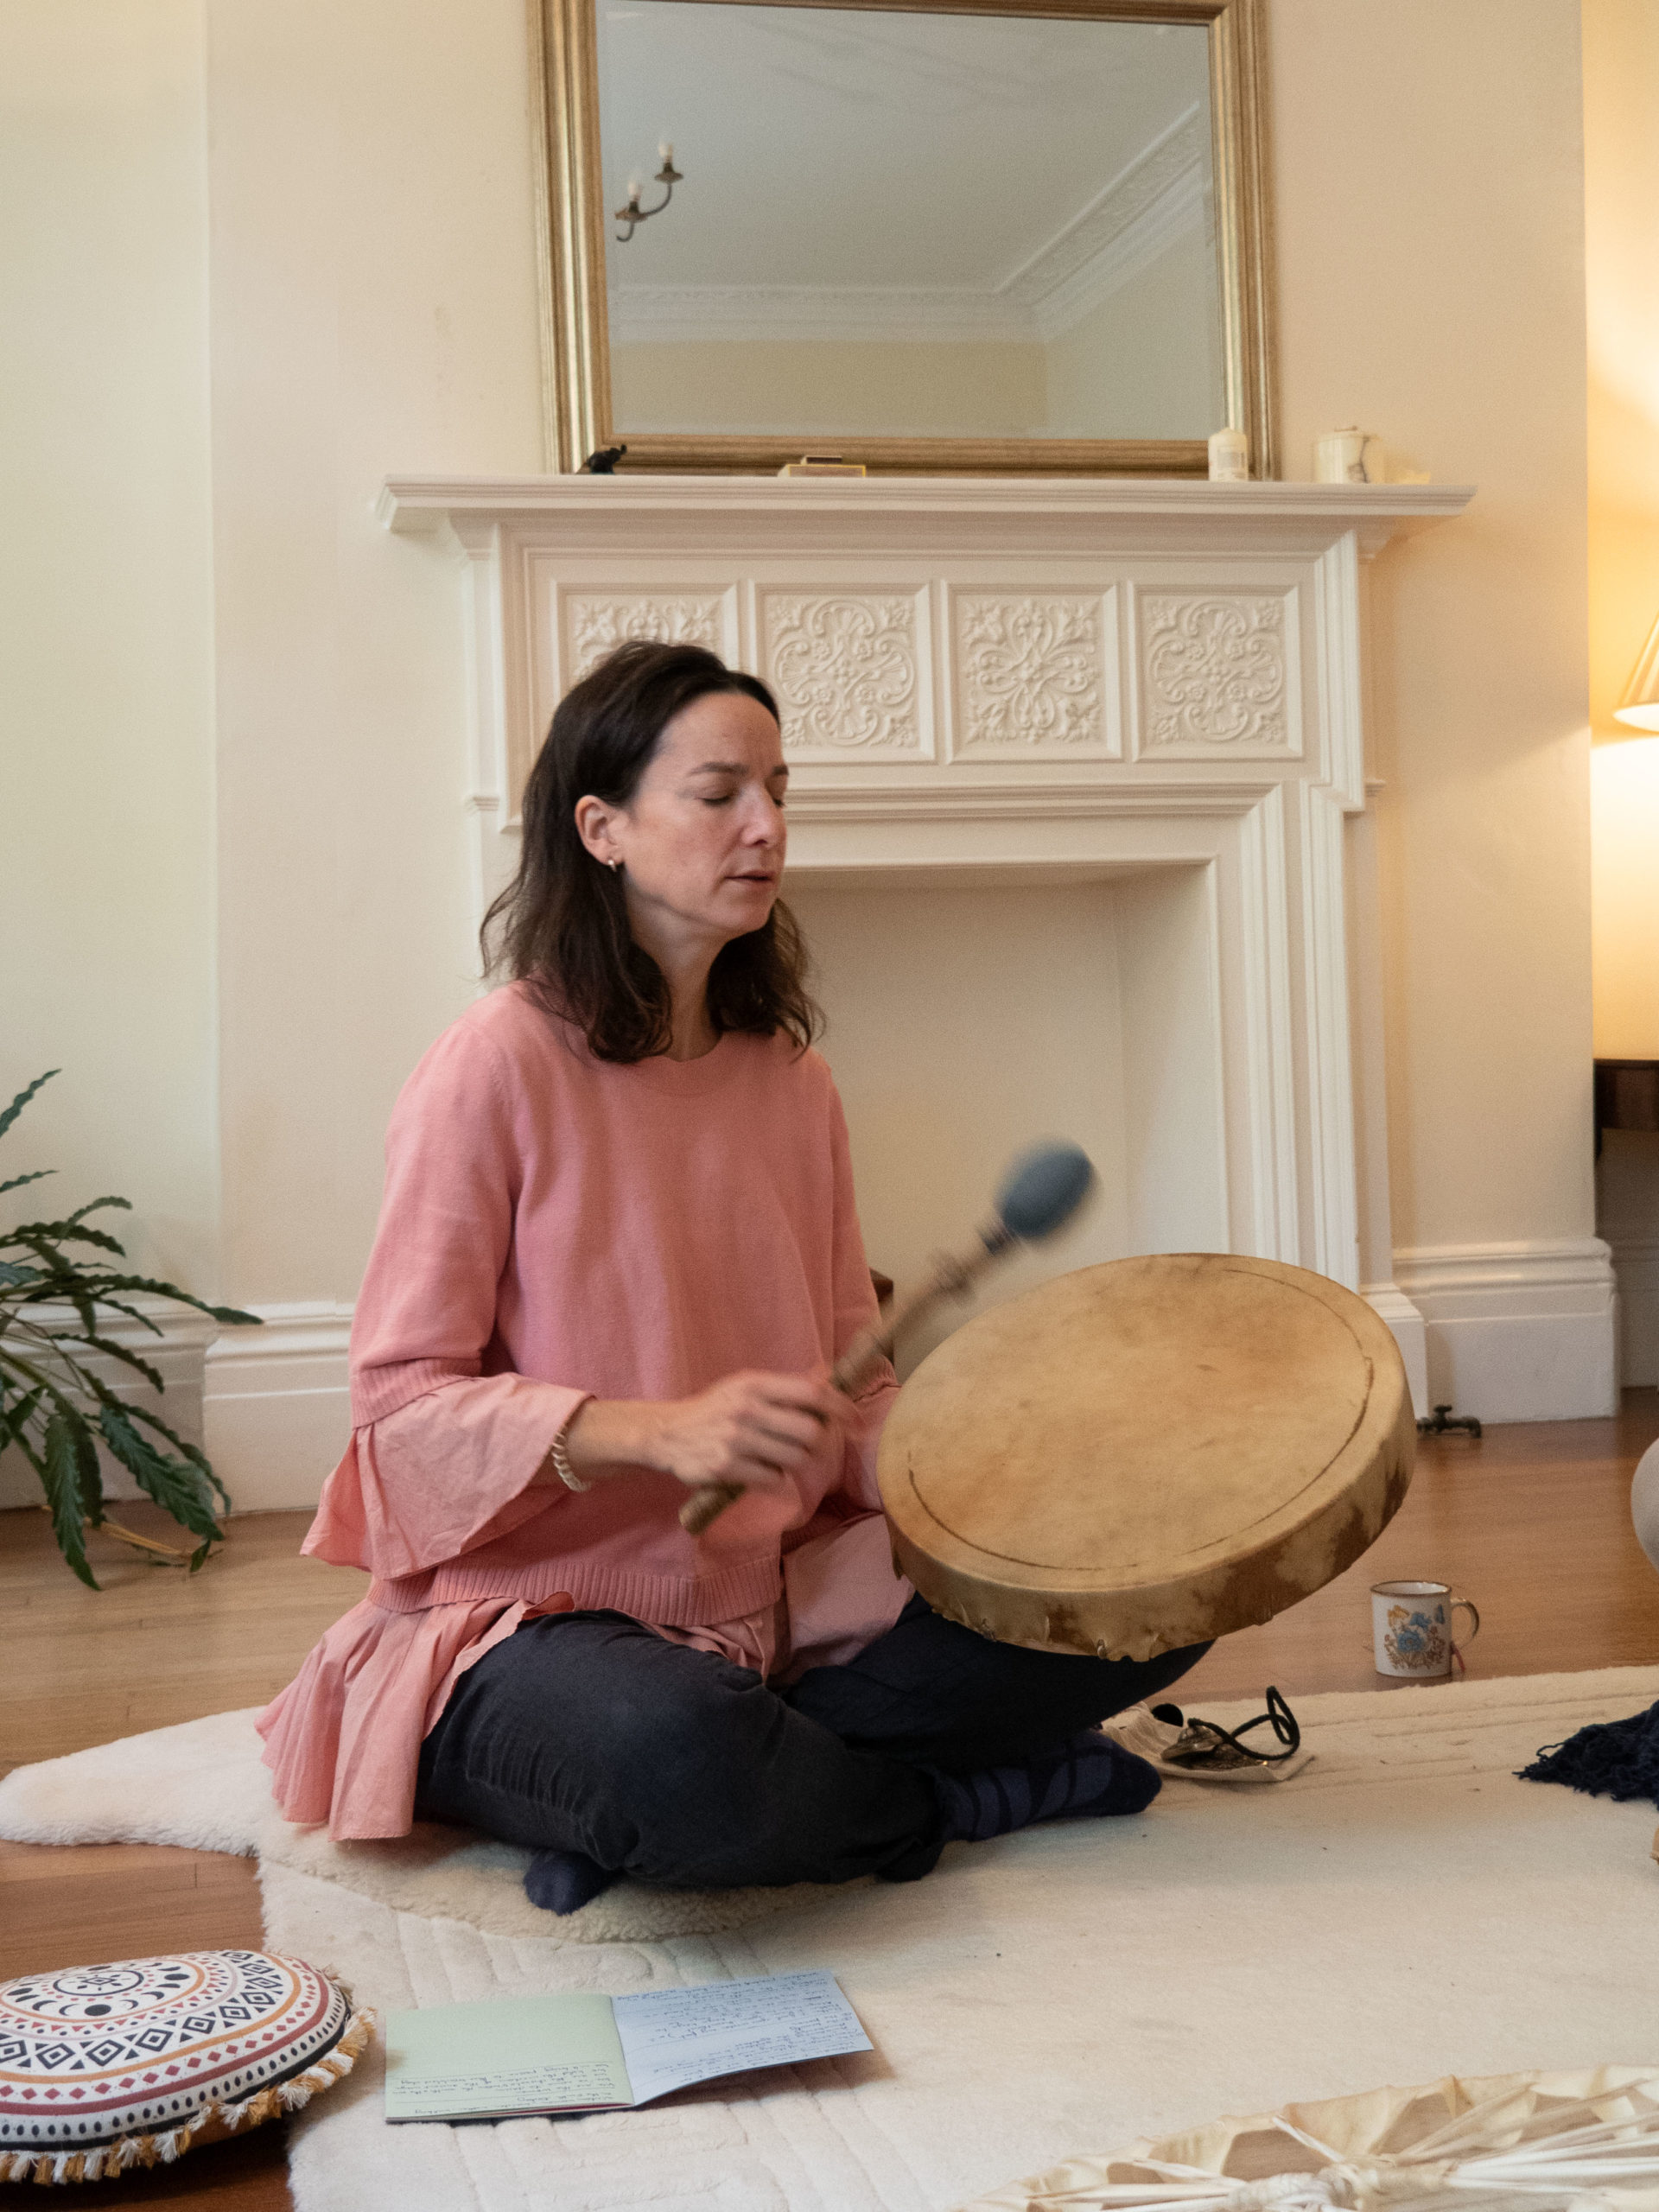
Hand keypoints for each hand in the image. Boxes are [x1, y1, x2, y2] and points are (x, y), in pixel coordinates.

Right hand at [561, 1372, 847, 1491]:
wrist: (666, 1433)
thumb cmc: (714, 1409)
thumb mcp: (743, 1387)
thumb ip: (782, 1389)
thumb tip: (829, 1384)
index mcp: (754, 1384)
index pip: (811, 1392)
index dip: (841, 1406)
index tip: (858, 1420)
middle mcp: (746, 1409)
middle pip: (809, 1432)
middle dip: (816, 1443)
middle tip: (806, 1446)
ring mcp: (736, 1440)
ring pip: (794, 1459)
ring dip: (792, 1463)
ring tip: (774, 1457)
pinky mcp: (726, 1468)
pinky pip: (772, 1479)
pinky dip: (773, 1479)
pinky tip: (757, 1471)